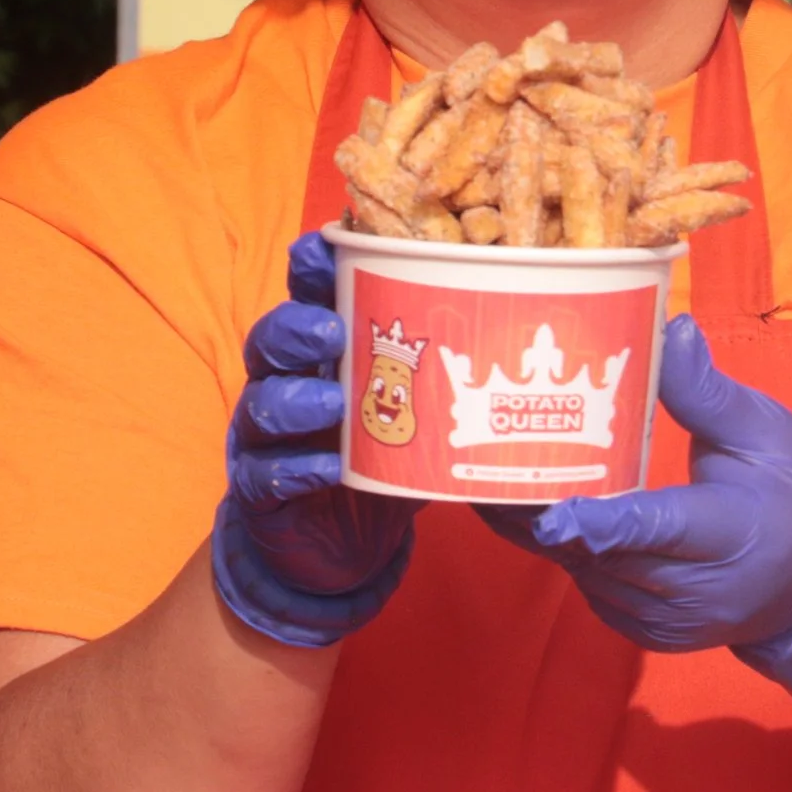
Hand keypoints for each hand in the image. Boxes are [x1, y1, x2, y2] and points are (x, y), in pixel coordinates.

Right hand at [211, 231, 418, 648]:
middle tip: (333, 331)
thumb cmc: (385, 459)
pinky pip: (265, 475)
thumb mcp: (420, 411)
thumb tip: (531, 338)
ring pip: (260, 405)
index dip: (312, 267)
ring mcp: (265, 438)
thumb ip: (454, 378)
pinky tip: (326, 470)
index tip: (327, 246)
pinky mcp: (260, 491)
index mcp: (322, 351)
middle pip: (270, 340)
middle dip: (297, 328)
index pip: (307, 294)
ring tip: (333, 404)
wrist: (339, 545)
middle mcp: (285, 383)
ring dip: (295, 401)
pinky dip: (296, 470)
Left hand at [488, 314, 791, 700]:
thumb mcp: (766, 432)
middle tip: (477, 461)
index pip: (655, 528)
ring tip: (483, 475)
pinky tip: (527, 507)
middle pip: (601, 554)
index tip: (547, 507)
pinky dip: (564, 549)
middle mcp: (696, 590)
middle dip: (538, 512)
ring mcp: (669, 620)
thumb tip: (669, 329)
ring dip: (539, 529)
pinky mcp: (650, 632)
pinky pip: (592, 586)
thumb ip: (707, 392)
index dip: (596, 522)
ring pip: (585, 572)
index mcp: (732, 534)